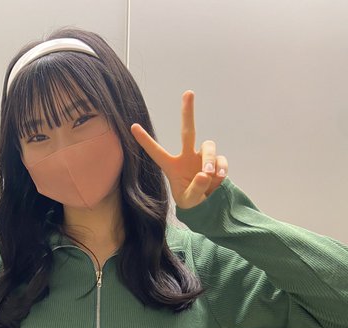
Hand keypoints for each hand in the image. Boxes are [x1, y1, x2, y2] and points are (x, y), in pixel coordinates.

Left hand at [130, 90, 227, 208]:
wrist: (208, 207)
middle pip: (187, 131)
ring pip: (208, 146)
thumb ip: (195, 189)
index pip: (156, 151)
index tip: (132, 126)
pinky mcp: (217, 163)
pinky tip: (219, 177)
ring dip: (210, 158)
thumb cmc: (191, 201)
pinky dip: (222, 167)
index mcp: (172, 166)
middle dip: (188, 112)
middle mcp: (187, 157)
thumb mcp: (188, 201)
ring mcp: (202, 158)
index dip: (145, 140)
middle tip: (188, 93)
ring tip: (209, 173)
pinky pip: (221, 159)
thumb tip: (205, 173)